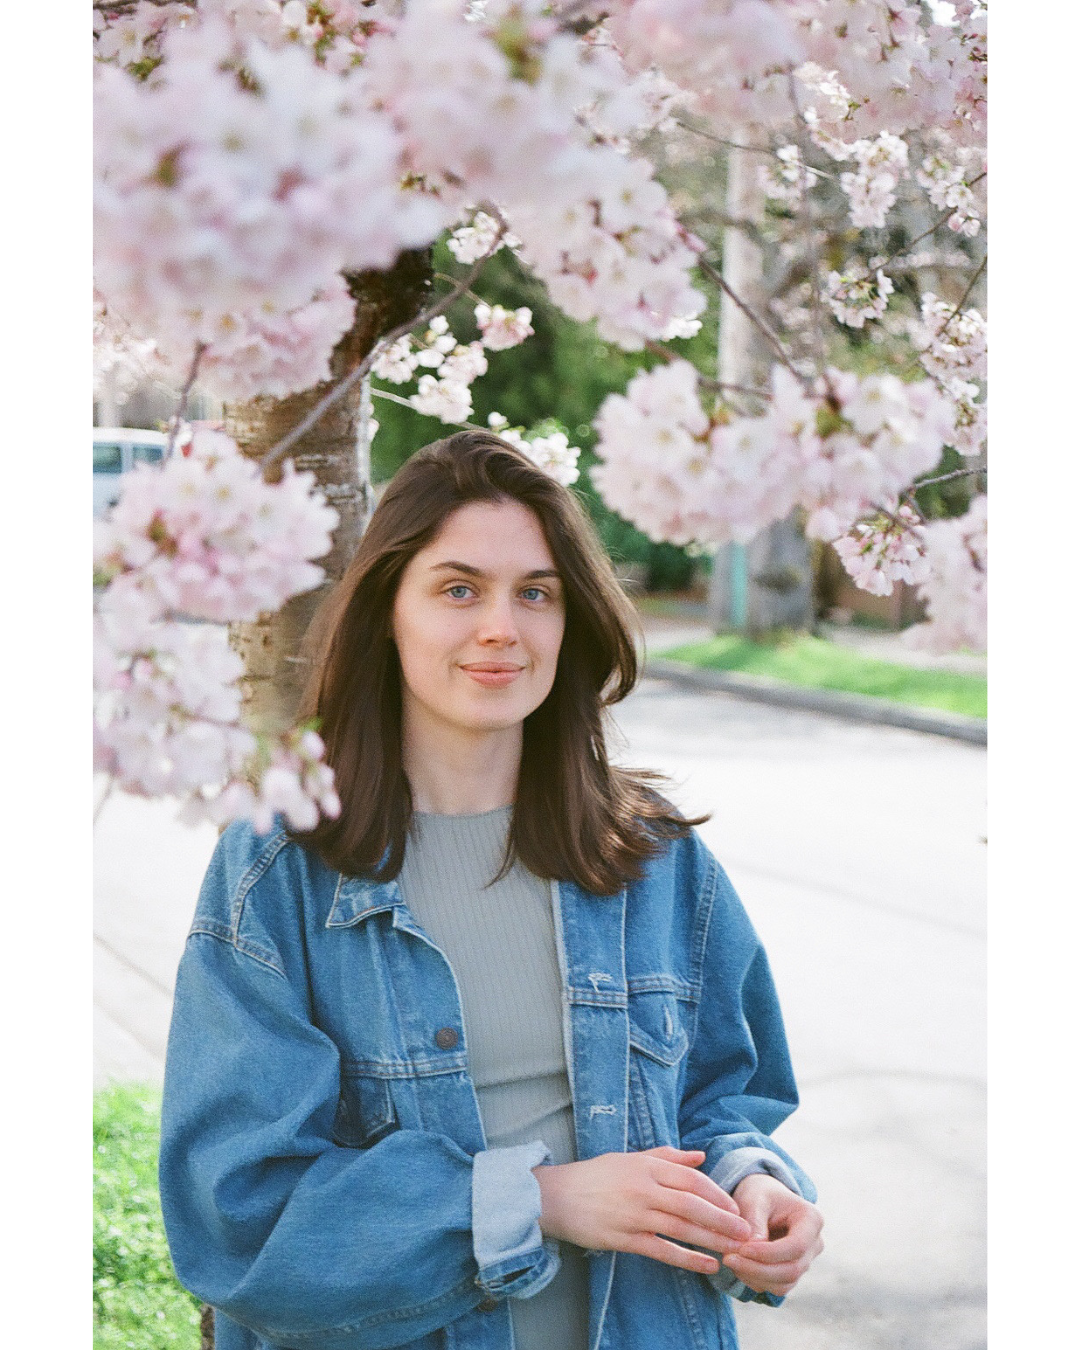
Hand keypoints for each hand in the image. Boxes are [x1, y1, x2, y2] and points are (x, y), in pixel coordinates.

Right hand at [532, 1146, 751, 1275]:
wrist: (556, 1196)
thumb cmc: (595, 1175)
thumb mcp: (630, 1158)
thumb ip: (667, 1156)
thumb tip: (700, 1156)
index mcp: (647, 1166)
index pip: (692, 1179)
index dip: (717, 1194)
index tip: (735, 1208)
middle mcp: (643, 1188)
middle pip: (692, 1204)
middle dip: (723, 1219)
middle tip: (746, 1232)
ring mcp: (634, 1214)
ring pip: (682, 1227)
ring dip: (712, 1239)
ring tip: (735, 1249)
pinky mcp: (624, 1239)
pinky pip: (662, 1250)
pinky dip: (687, 1259)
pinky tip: (706, 1266)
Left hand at [721, 1173, 823, 1296]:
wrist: (762, 1199)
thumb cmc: (759, 1194)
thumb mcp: (755, 1199)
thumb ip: (754, 1222)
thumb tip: (749, 1251)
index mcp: (812, 1219)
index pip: (797, 1246)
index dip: (769, 1253)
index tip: (742, 1249)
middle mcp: (814, 1244)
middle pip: (792, 1270)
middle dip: (758, 1269)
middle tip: (728, 1259)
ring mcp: (805, 1261)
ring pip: (784, 1284)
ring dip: (754, 1277)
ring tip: (729, 1260)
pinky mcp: (792, 1273)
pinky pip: (776, 1287)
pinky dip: (755, 1280)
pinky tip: (737, 1265)